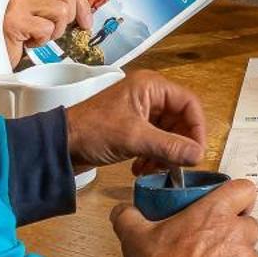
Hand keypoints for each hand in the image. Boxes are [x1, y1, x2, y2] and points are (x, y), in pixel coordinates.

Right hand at [2, 0, 92, 65]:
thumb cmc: (11, 31)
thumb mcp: (35, 11)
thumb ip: (55, 5)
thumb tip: (84, 14)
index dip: (82, 4)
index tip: (86, 21)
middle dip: (69, 17)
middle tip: (55, 29)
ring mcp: (19, 2)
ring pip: (61, 11)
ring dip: (54, 31)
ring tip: (37, 35)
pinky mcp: (15, 20)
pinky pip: (46, 29)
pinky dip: (41, 40)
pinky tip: (27, 41)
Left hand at [66, 70, 207, 173]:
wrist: (59, 145)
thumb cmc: (95, 132)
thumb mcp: (135, 139)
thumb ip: (169, 146)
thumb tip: (198, 156)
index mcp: (152, 86)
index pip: (189, 104)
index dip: (197, 129)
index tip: (196, 154)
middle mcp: (149, 95)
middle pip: (180, 120)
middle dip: (178, 146)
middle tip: (174, 167)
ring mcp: (140, 112)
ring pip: (168, 134)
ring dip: (165, 154)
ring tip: (153, 170)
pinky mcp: (132, 127)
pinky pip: (155, 141)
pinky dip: (153, 156)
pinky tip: (141, 169)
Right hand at [111, 178, 257, 256]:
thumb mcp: (134, 236)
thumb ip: (128, 216)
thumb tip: (121, 209)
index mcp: (215, 213)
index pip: (245, 190)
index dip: (239, 198)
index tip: (227, 210)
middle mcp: (238, 234)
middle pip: (249, 225)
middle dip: (235, 234)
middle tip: (212, 246)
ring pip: (250, 255)